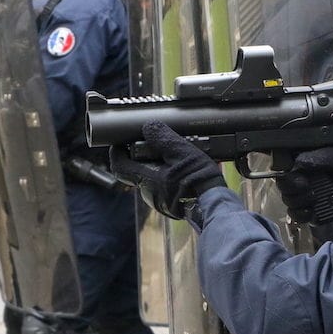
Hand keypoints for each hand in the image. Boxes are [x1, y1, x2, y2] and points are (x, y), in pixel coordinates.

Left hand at [109, 121, 224, 220]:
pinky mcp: (171, 206)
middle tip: (157, 144)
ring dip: (159, 166)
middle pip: (136, 170)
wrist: (215, 205)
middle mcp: (148, 192)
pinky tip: (184, 170)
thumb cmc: (198, 180)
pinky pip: (163, 188)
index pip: (119, 165)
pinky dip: (169, 177)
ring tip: (177, 156)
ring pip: (151, 179)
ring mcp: (160, 201)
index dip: (117, 152)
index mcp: (146, 179)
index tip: (121, 141)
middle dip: (143, 156)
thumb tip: (149, 127)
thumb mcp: (181, 152)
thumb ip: (163, 139)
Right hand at [275, 147, 332, 224]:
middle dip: (293, 191)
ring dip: (297, 203)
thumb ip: (321, 157)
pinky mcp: (313, 211)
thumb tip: (298, 163)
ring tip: (313, 201)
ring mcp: (308, 196)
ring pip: (288, 202)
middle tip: (309, 191)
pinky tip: (312, 212)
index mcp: (310, 163)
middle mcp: (306, 178)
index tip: (303, 182)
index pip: (285, 170)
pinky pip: (297, 215)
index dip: (289, 178)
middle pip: (283, 187)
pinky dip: (300, 215)